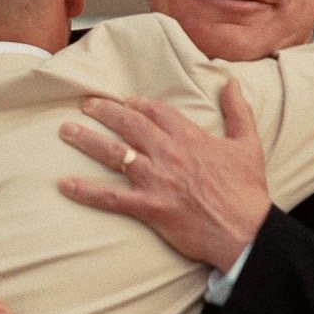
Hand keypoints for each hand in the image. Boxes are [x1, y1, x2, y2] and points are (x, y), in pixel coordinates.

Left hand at [57, 80, 268, 271]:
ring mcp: (156, 180)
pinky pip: (110, 198)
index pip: (156, 111)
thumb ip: (238, 110)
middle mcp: (169, 153)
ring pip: (114, 153)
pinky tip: (65, 185)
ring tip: (66, 131)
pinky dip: (86, 191)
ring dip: (87, 140)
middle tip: (86, 105)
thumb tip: (231, 82)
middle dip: (105, 111)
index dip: (138, 104)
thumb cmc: (247, 190)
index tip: (124, 101)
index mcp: (190, 137)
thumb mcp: (248, 144)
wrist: (245, 231)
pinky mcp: (149, 207)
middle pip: (129, 124)